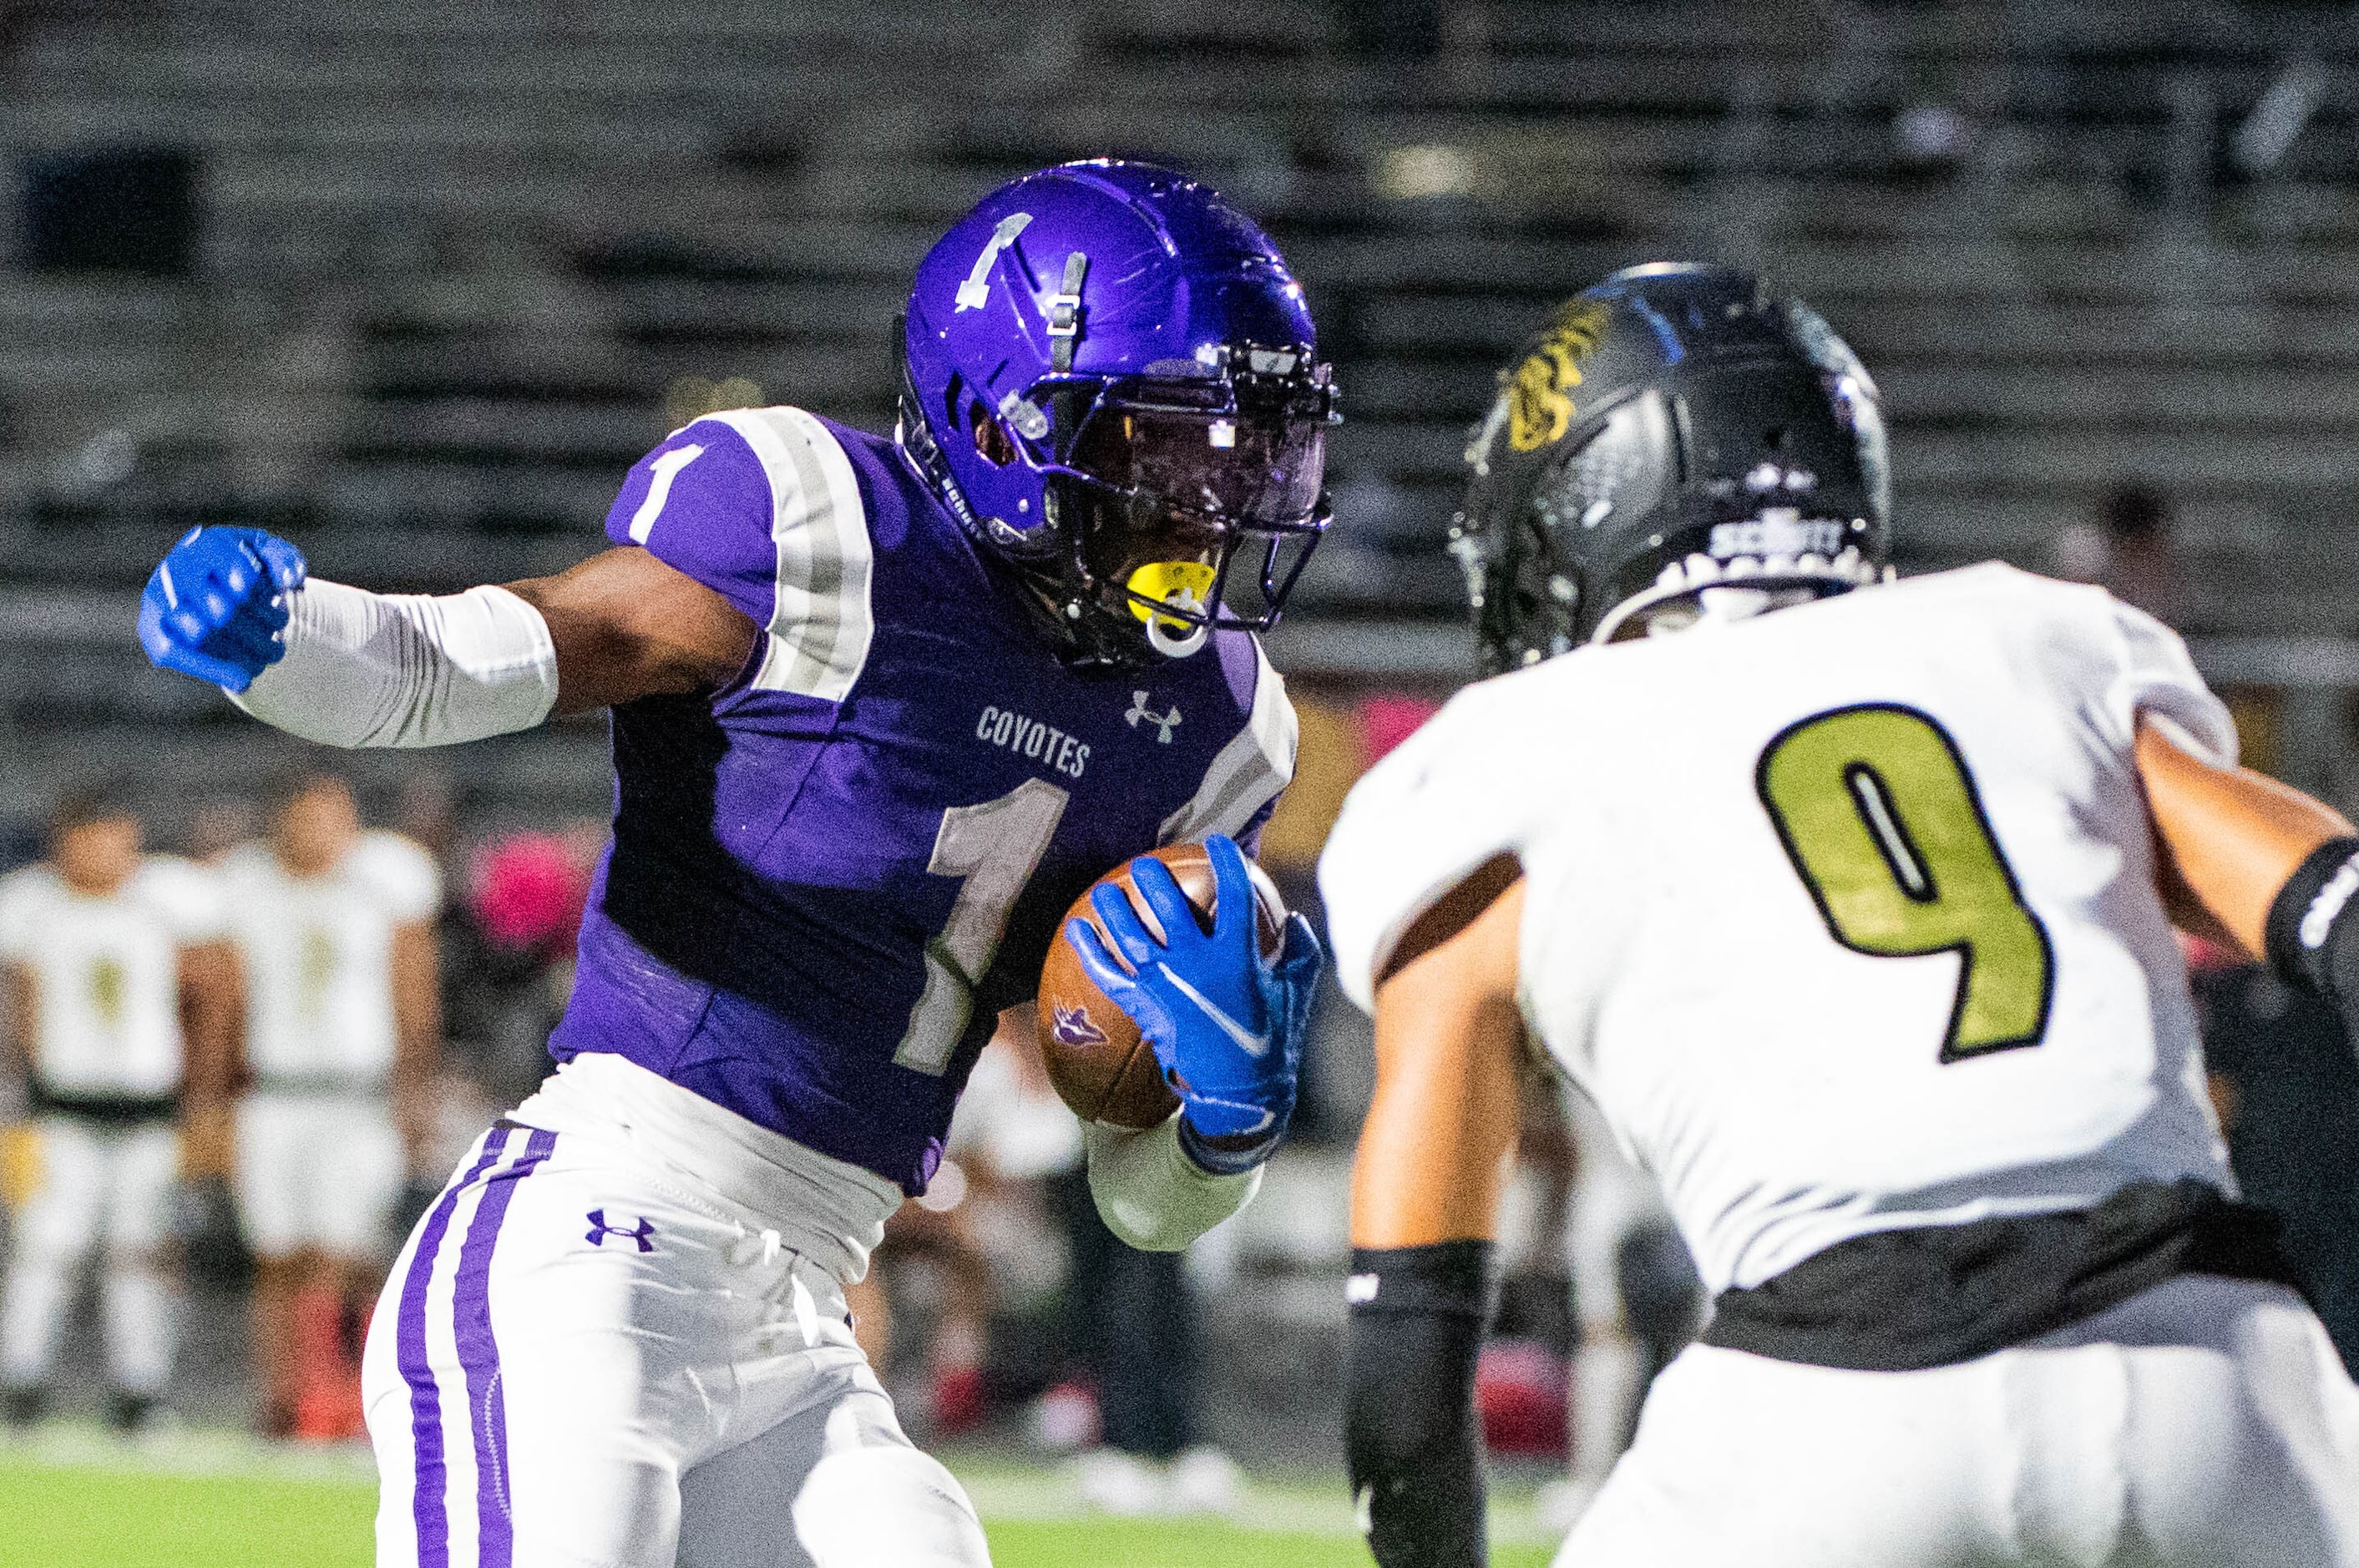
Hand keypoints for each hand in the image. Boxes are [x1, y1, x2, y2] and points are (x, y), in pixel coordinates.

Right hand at [138, 526, 306, 691]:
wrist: (208, 582)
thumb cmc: (244, 566)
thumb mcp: (267, 554)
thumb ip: (283, 559)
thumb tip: (290, 579)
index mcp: (204, 545)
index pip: (224, 563)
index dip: (248, 583)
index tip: (277, 604)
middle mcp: (176, 569)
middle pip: (219, 607)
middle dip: (256, 632)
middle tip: (280, 648)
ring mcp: (159, 599)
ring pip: (201, 632)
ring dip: (242, 652)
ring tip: (270, 661)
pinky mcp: (152, 628)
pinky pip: (174, 652)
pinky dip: (211, 669)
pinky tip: (242, 682)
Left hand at [1067, 835, 1322, 1158]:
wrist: (1240, 1093)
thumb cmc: (1273, 1041)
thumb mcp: (1298, 993)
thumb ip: (1300, 952)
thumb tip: (1296, 920)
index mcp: (1239, 956)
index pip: (1235, 894)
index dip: (1227, 862)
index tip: (1217, 843)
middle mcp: (1198, 964)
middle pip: (1171, 906)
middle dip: (1155, 879)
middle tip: (1145, 864)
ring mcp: (1167, 985)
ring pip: (1132, 935)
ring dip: (1114, 908)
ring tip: (1105, 890)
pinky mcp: (1145, 1007)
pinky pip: (1109, 974)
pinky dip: (1090, 951)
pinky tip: (1076, 930)